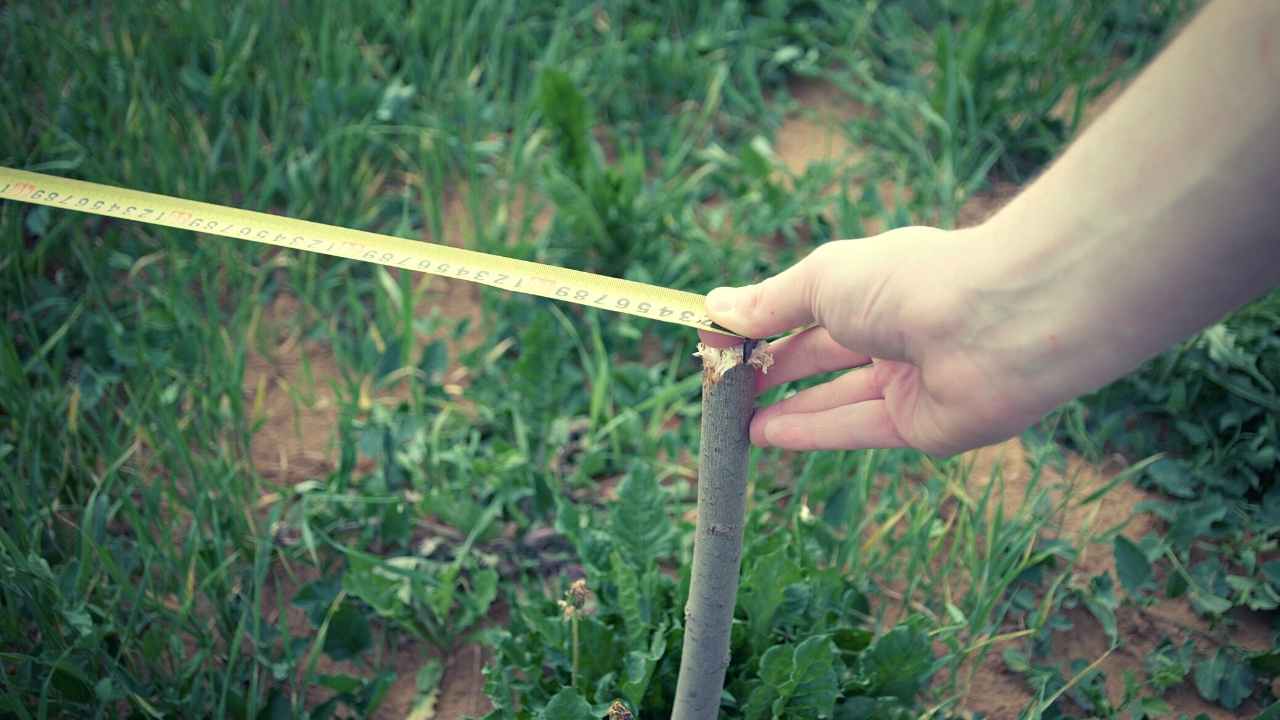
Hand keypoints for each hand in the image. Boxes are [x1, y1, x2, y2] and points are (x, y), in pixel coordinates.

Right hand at [699, 226, 1051, 455]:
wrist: (994, 325)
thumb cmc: (908, 283)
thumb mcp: (822, 281)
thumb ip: (770, 302)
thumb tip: (716, 308)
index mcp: (879, 283)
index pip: (813, 306)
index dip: (768, 323)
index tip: (724, 340)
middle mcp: (898, 330)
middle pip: (825, 355)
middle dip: (776, 370)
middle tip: (725, 386)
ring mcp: (913, 380)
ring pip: (839, 398)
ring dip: (789, 409)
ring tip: (739, 421)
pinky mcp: (923, 426)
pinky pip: (858, 429)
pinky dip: (813, 432)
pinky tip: (769, 435)